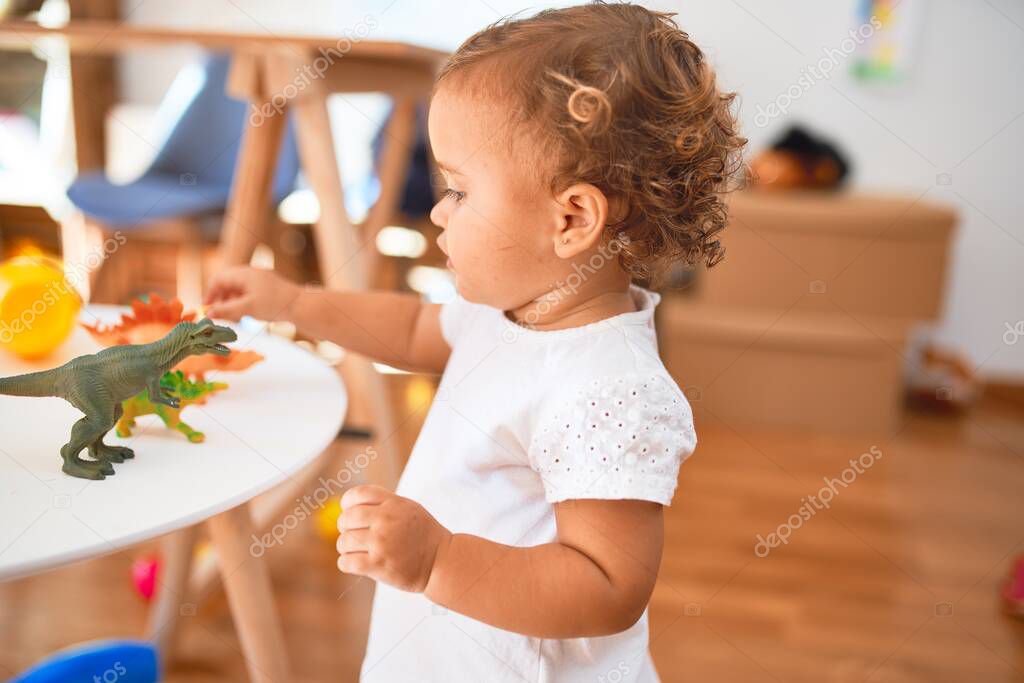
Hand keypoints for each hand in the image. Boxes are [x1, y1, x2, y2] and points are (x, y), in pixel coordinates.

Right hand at [203, 266, 300, 321]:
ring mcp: (261, 280)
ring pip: (239, 288)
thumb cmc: (276, 304)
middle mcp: (252, 273)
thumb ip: (227, 311)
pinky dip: (243, 302)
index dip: (210, 293)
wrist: (303, 306)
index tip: (206, 309)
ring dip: (232, 301)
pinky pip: (249, 292)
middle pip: (228, 283)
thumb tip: (208, 314)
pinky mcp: (269, 288)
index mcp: (245, 273)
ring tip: (231, 317)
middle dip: (220, 298)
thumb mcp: (248, 308)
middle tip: (218, 314)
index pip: (219, 279)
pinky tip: (245, 314)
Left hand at [337, 485, 451, 592]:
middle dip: (345, 527)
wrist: (441, 561)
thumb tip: (351, 505)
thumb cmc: (424, 535)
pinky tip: (356, 563)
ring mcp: (381, 543)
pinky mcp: (378, 565)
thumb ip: (385, 504)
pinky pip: (346, 562)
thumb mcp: (409, 508)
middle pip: (347, 518)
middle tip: (352, 534)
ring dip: (346, 548)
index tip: (349, 511)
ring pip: (343, 541)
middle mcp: (386, 520)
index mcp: (394, 504)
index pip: (358, 494)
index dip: (347, 502)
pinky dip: (346, 563)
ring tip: (357, 551)